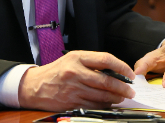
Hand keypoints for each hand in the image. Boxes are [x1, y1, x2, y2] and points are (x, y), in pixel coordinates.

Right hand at [18, 51, 135, 110]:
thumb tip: (116, 72)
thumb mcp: (72, 59)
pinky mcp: (70, 102)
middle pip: (106, 81)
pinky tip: (109, 105)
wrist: (34, 86)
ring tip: (121, 98)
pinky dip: (104, 106)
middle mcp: (75, 72)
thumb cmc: (56, 71)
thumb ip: (92, 63)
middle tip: (131, 91)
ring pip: (101, 96)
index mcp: (77, 57)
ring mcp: (73, 88)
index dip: (121, 67)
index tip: (130, 74)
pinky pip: (93, 106)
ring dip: (115, 98)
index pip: (106, 59)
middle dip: (122, 87)